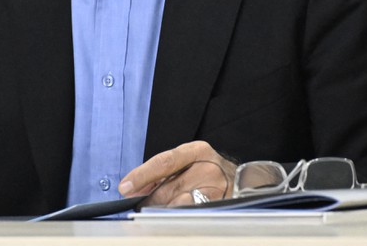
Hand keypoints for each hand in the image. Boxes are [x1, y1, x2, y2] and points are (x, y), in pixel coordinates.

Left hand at [118, 141, 235, 206]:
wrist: (241, 183)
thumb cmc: (207, 172)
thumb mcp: (187, 164)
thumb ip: (160, 174)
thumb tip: (132, 189)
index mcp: (196, 150)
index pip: (163, 162)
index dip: (142, 175)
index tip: (125, 187)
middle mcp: (207, 166)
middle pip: (168, 187)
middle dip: (149, 199)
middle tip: (139, 204)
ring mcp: (216, 187)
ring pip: (177, 203)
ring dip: (163, 210)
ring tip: (157, 211)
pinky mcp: (219, 205)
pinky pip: (190, 213)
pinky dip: (177, 215)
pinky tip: (172, 215)